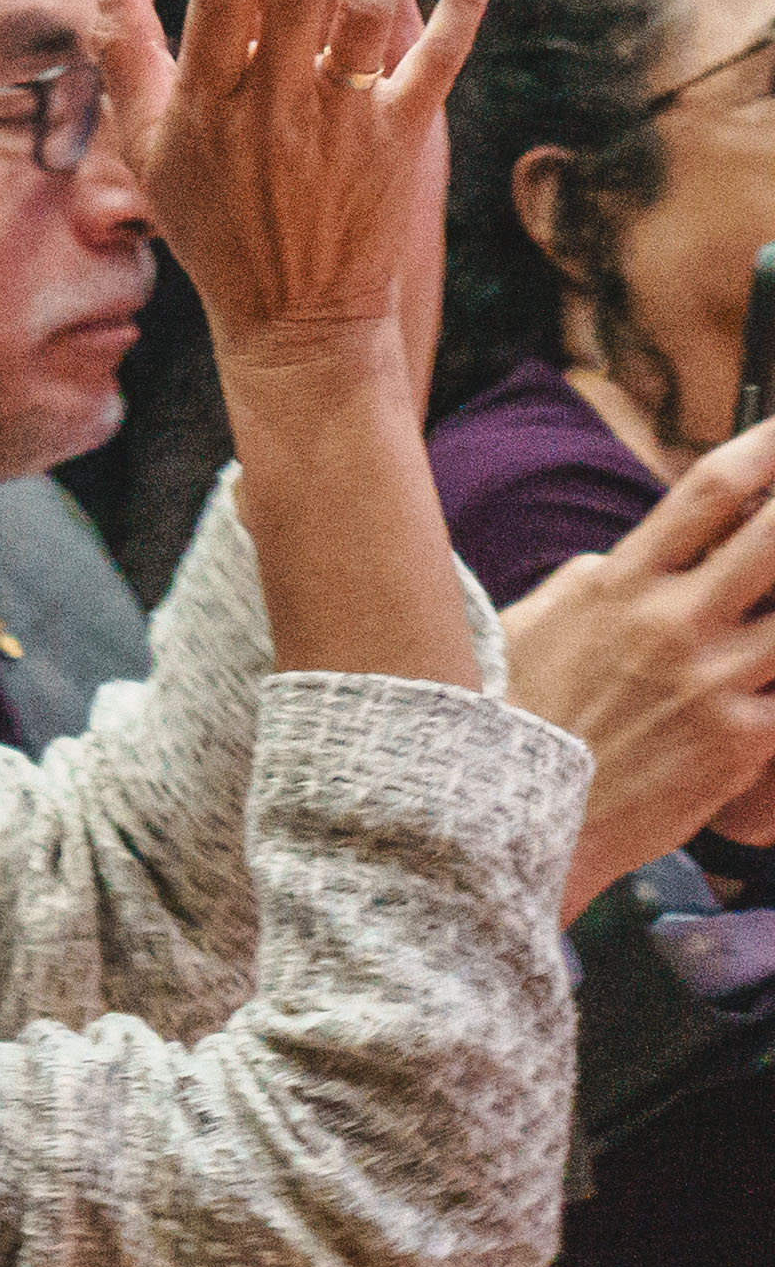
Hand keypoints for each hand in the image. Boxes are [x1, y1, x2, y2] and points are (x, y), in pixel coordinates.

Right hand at [136, 0, 486, 352]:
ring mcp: (348, 121)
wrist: (295, 316)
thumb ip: (125, 46)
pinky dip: (463, 1)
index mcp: (208, 101)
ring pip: (371, 6)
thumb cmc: (210, 222)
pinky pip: (440, 58)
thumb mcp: (147, 140)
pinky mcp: (406, 139)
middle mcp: (279, 104)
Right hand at [497, 418, 774, 905]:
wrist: (517, 816)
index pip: (708, 493)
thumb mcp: (538, 621)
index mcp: (621, 583)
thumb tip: (639, 553)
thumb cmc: (519, 713)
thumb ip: (599, 580)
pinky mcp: (744, 743)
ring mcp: (715, 682)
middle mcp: (674, 623)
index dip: (763, 450)